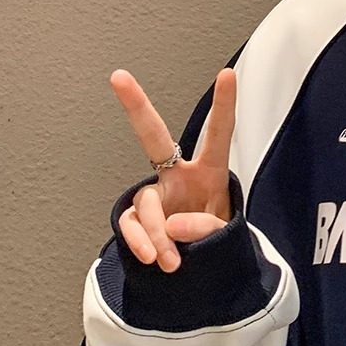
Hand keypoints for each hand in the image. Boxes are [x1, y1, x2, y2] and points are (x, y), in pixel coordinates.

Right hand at [109, 67, 237, 272]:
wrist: (202, 271)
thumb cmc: (218, 241)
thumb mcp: (225, 235)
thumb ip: (206, 229)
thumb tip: (172, 227)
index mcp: (210, 172)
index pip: (218, 134)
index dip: (224, 105)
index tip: (227, 74)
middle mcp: (179, 176)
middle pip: (154, 137)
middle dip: (137, 107)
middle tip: (118, 77)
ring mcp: (156, 196)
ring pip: (147, 205)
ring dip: (157, 235)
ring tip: (171, 261)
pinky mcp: (138, 218)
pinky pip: (130, 224)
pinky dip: (138, 240)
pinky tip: (150, 256)